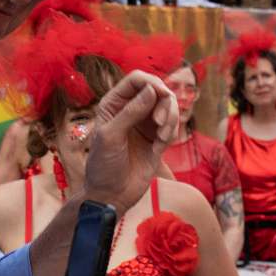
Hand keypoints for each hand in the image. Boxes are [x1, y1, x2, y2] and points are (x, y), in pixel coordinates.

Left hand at [81, 71, 177, 209]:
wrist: (111, 195)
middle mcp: (131, 110)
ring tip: (163, 136)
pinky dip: (171, 132)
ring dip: (171, 118)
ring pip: (168, 107)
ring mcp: (145, 125)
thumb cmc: (103, 165)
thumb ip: (131, 112)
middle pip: (157, 90)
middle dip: (164, 102)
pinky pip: (172, 126)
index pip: (137, 80)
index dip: (151, 82)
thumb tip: (152, 89)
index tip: (161, 94)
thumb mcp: (111, 136)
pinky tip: (162, 145)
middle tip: (161, 122)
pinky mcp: (158, 139)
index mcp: (113, 104)